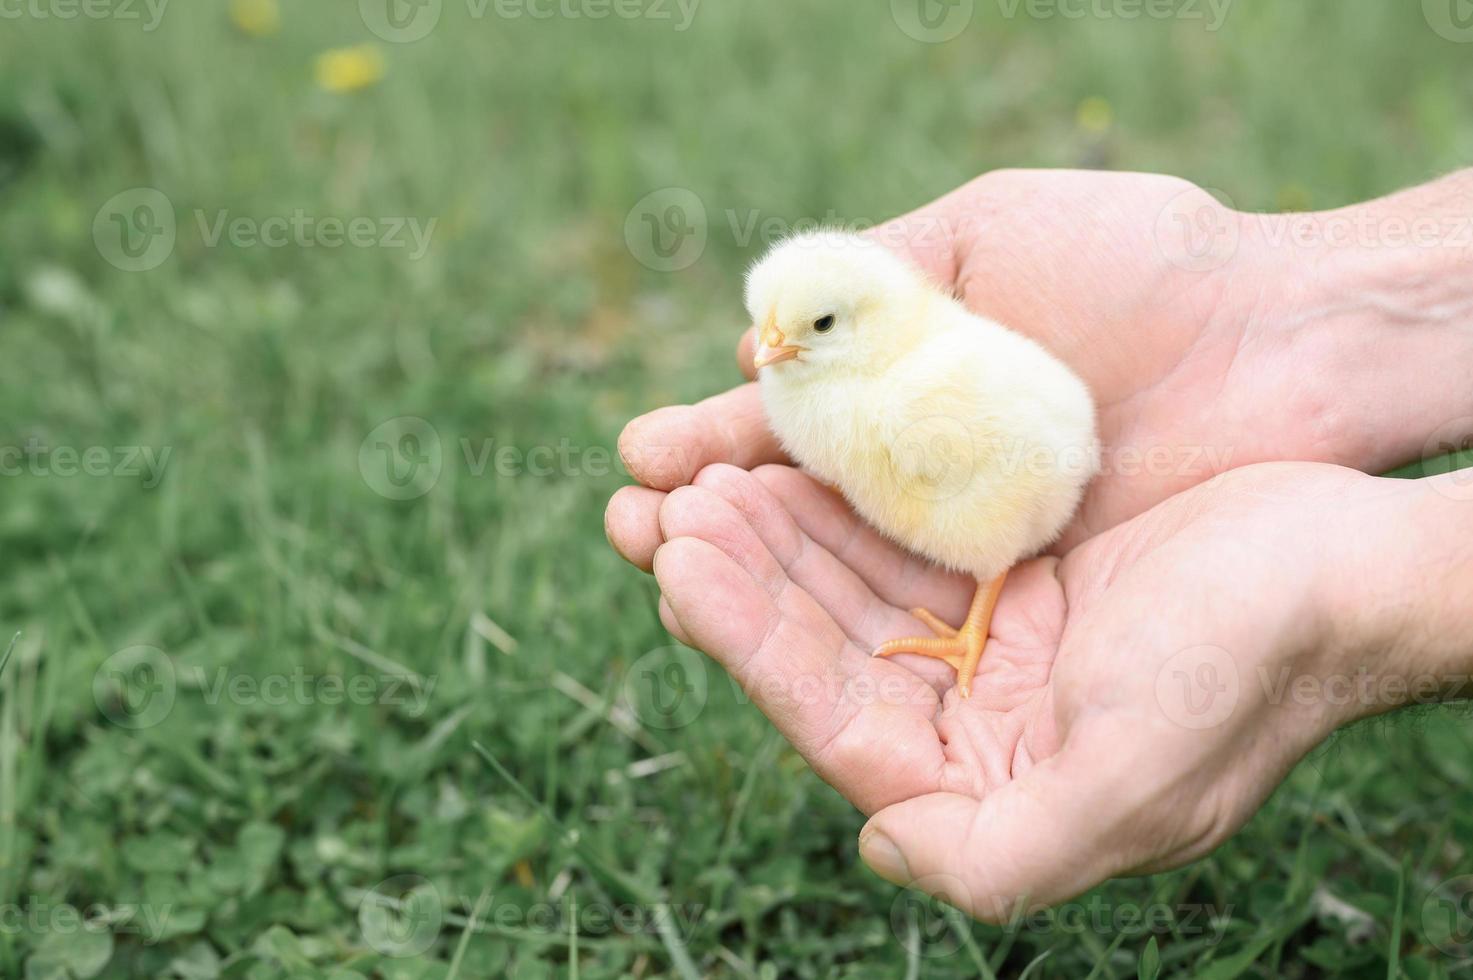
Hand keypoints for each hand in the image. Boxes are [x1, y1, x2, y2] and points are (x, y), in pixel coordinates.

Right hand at [614, 168, 1472, 553]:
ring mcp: (965, 535)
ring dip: (749, 575)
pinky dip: (836, 621)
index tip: (642, 457)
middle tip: (631, 527)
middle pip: (791, 508)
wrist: (1280, 337)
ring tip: (668, 573)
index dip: (709, 443)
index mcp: (903, 378)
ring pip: (834, 570)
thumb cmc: (1139, 262)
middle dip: (706, 517)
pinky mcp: (1017, 590)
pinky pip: (909, 613)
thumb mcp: (982, 233)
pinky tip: (769, 625)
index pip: (782, 424)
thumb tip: (754, 337)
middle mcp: (921, 465)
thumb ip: (871, 275)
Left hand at [628, 458, 1428, 918]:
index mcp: (991, 783)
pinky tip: (782, 460)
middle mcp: (978, 718)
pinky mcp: (1012, 569)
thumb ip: (1000, 855)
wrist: (1350, 566)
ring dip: (777, 533)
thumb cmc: (1248, 670)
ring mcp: (991, 639)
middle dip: (742, 580)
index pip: (833, 715)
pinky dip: (841, 501)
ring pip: (852, 584)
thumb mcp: (1131, 787)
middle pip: (826, 645)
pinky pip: (903, 533)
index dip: (748, 645)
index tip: (676, 571)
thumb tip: (876, 855)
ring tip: (698, 479)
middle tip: (661, 510)